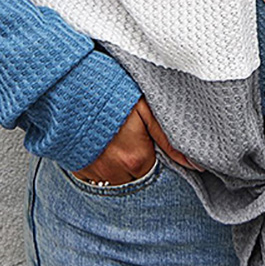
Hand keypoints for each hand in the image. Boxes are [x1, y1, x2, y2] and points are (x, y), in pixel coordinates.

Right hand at [71, 95, 205, 184]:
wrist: (67, 86)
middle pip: (136, 177)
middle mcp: (115, 173)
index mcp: (136, 159)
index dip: (153, 152)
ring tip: (114, 137)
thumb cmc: (110, 91)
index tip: (146, 136)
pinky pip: (94, 178)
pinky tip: (99, 143)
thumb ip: (169, 138)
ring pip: (115, 179)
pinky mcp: (76, 171)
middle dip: (136, 160)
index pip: (155, 170)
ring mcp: (93, 174)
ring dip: (118, 164)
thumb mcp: (145, 108)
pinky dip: (100, 164)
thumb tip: (196, 164)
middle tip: (130, 134)